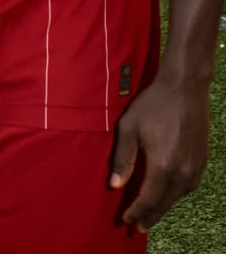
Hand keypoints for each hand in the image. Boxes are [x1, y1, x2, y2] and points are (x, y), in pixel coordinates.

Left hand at [110, 72, 209, 230]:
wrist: (184, 89)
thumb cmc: (152, 105)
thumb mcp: (129, 128)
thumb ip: (123, 158)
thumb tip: (115, 185)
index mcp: (163, 166)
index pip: (148, 199)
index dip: (136, 212)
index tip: (125, 220)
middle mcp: (183, 172)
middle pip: (164, 203)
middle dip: (150, 217)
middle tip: (137, 227)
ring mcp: (196, 169)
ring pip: (177, 197)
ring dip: (163, 207)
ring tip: (149, 214)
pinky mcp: (202, 162)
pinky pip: (187, 187)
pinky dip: (174, 195)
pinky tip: (166, 194)